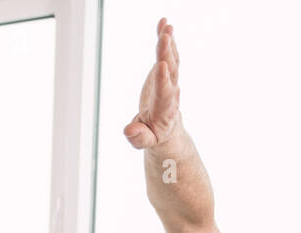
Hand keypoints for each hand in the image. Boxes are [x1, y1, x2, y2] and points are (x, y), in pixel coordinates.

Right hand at [123, 17, 180, 148]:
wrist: (166, 127)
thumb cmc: (152, 135)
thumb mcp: (144, 141)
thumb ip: (138, 137)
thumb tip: (129, 130)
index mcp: (164, 110)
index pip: (165, 92)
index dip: (164, 79)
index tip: (163, 66)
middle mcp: (170, 92)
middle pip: (171, 71)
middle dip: (168, 54)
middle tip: (165, 37)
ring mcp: (169, 80)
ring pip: (171, 59)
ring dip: (168, 42)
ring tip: (166, 26)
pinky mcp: (165, 71)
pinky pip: (167, 53)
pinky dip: (165, 38)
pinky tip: (163, 23)